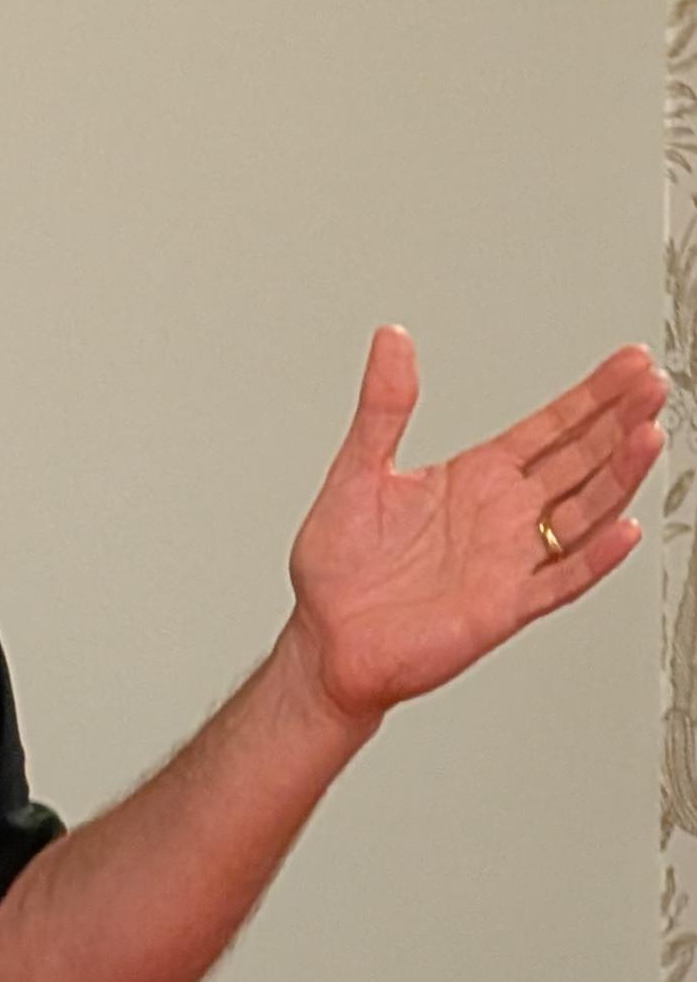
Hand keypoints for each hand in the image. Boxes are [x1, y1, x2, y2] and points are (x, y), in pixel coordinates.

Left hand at [287, 326, 666, 726]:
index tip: (629, 365)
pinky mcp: (505, 606)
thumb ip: (382, 407)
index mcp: (472, 480)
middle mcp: (500, 516)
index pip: (548, 429)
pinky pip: (562, 579)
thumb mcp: (356, 471)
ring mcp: (509, 561)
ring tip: (647, 435)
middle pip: (578, 460)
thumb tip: (390, 341)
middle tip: (654, 382)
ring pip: (583, 512)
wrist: (326, 640)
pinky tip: (622, 528)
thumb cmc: (338, 567)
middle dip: (618, 420)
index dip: (589, 396)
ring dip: (617, 475)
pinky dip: (593, 557)